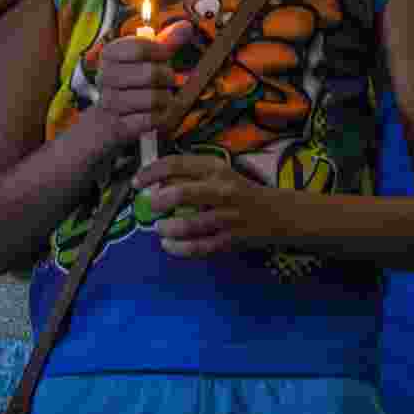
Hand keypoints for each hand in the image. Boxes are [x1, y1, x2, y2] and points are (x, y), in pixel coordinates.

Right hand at [94, 20, 193, 145]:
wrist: (105, 123)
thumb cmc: (131, 84)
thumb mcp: (145, 59)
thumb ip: (166, 42)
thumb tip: (187, 26)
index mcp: (110, 54)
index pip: (141, 47)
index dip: (161, 51)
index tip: (165, 56)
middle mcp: (105, 77)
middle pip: (151, 73)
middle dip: (167, 78)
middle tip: (167, 81)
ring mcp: (110, 103)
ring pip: (154, 98)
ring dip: (166, 100)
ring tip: (162, 99)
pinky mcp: (118, 127)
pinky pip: (151, 120)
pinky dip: (161, 118)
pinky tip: (157, 115)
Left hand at [131, 151, 283, 256]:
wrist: (276, 213)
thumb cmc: (238, 190)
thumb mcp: (218, 173)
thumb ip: (190, 174)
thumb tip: (153, 181)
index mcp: (215, 168)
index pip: (177, 164)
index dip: (151, 172)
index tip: (136, 182)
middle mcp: (221, 189)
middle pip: (181, 193)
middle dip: (158, 201)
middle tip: (149, 207)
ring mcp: (226, 216)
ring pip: (189, 225)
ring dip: (167, 229)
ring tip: (160, 229)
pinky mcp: (230, 239)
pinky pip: (199, 247)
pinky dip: (179, 249)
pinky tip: (169, 246)